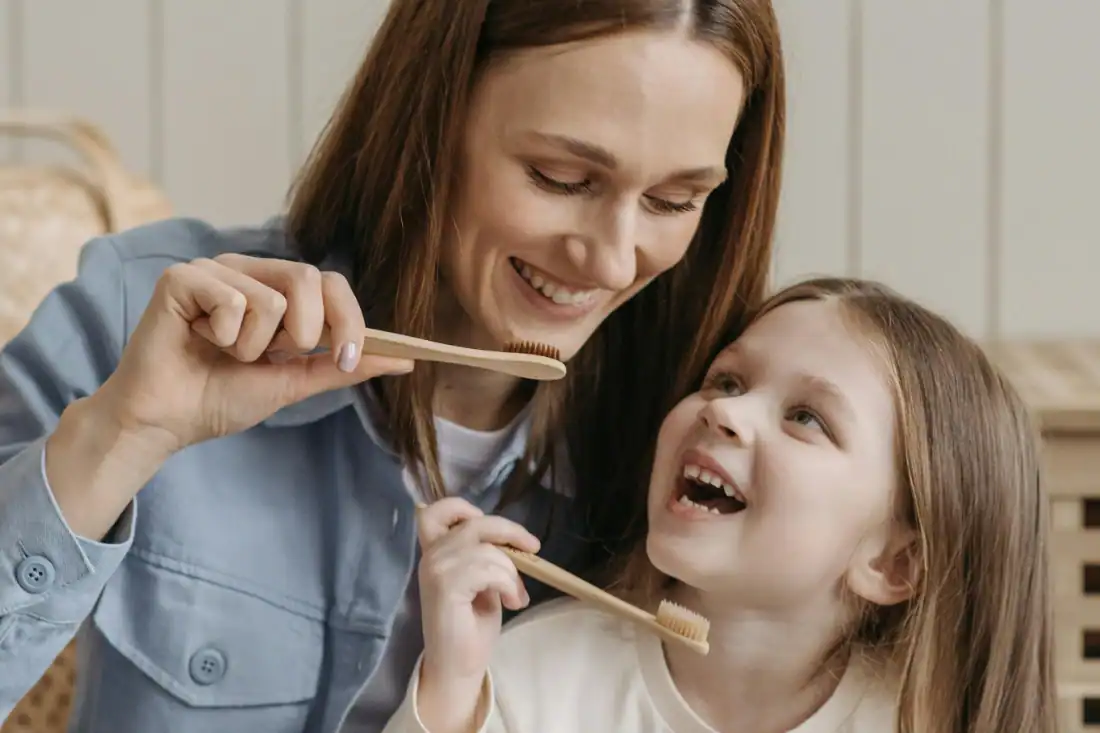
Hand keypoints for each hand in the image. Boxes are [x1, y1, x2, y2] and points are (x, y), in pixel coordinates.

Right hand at [94, 253, 413, 454]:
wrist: (167, 422)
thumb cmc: (222, 397)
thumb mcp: (295, 381)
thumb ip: (344, 365)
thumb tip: (404, 360)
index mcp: (277, 289)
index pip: (332, 282)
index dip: (349, 319)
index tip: (349, 358)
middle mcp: (249, 270)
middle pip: (308, 276)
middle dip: (305, 331)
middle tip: (271, 357)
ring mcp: (214, 269)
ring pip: (271, 298)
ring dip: (253, 346)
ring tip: (224, 352)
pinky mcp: (182, 277)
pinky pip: (231, 300)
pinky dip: (223, 336)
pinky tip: (198, 340)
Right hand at [415, 498, 539, 732]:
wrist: (458, 666)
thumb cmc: (471, 625)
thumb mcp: (483, 581)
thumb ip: (485, 556)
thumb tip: (514, 542)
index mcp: (435, 552)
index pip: (434, 511)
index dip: (462, 507)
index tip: (488, 524)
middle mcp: (430, 556)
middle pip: (475, 523)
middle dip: (510, 533)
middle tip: (533, 549)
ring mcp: (436, 570)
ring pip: (488, 549)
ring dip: (512, 572)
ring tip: (517, 595)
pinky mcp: (445, 586)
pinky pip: (489, 569)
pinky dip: (508, 583)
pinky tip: (512, 601)